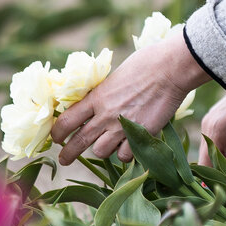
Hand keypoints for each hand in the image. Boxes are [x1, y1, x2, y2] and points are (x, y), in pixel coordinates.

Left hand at [51, 32, 209, 164]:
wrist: (169, 69)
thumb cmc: (144, 65)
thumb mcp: (113, 78)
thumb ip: (102, 95)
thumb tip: (93, 104)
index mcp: (95, 98)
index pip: (66, 120)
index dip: (57, 132)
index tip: (56, 138)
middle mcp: (105, 115)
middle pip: (78, 142)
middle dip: (68, 154)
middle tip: (64, 160)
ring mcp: (122, 127)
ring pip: (101, 152)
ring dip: (103, 150)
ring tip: (108, 144)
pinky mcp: (141, 135)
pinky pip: (125, 156)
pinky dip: (126, 153)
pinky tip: (129, 145)